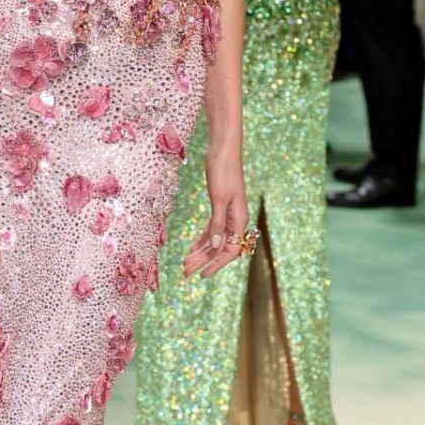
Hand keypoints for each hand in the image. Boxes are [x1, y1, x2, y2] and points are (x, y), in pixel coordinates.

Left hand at [183, 147, 248, 279]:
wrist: (223, 149)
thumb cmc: (223, 171)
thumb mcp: (218, 199)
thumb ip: (217, 224)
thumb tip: (216, 247)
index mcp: (239, 220)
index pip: (230, 251)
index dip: (216, 265)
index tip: (201, 275)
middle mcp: (235, 220)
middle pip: (220, 248)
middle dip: (203, 261)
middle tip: (185, 273)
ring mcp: (227, 214)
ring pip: (214, 240)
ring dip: (200, 252)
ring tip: (185, 264)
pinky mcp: (219, 206)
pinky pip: (211, 229)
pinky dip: (201, 240)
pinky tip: (191, 248)